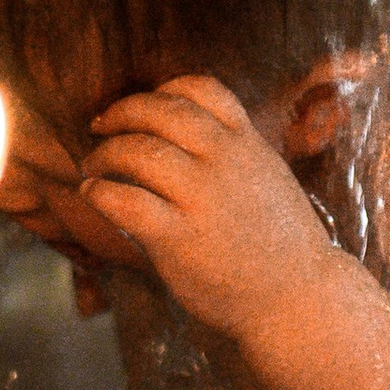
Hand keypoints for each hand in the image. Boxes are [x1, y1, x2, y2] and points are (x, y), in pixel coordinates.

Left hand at [80, 76, 340, 339]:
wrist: (297, 300)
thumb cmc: (280, 245)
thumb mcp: (269, 178)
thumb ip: (234, 154)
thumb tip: (189, 137)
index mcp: (247, 144)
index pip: (202, 89)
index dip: (165, 89)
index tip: (144, 104)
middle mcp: (225, 162)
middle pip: (160, 111)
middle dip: (123, 112)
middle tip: (101, 126)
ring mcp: (201, 198)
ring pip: (137, 151)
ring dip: (104, 153)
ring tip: (92, 166)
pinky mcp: (178, 237)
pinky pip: (124, 201)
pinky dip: (99, 193)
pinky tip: (92, 195)